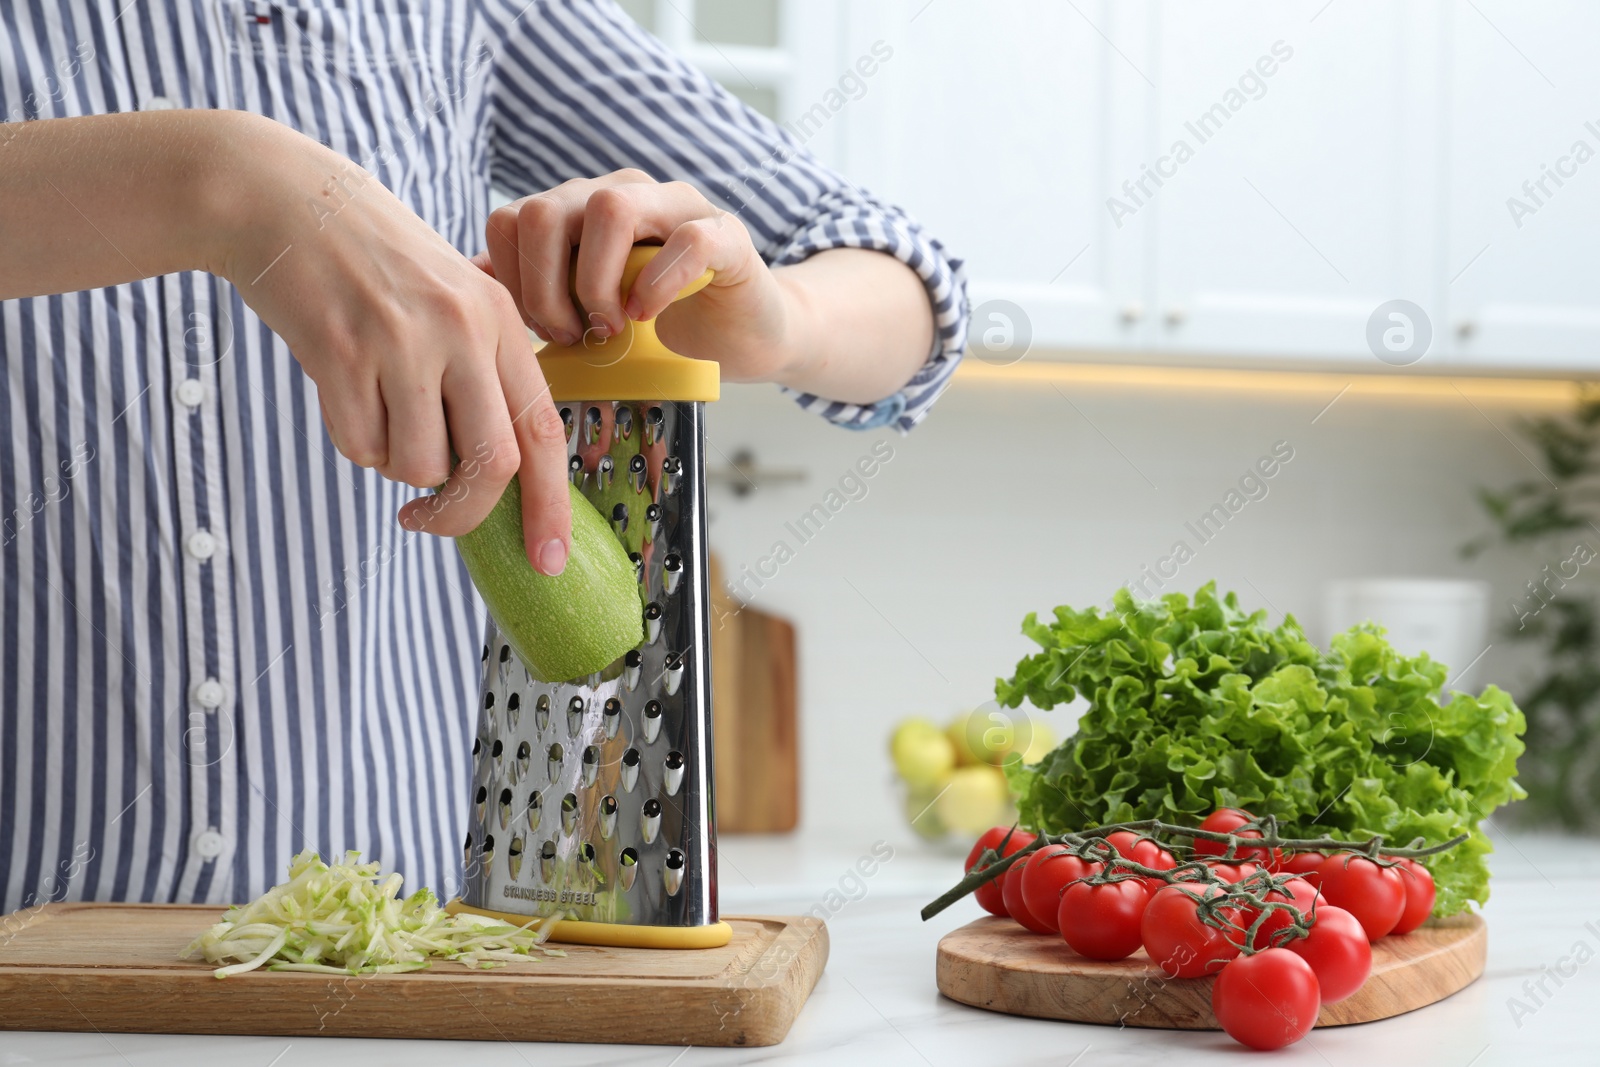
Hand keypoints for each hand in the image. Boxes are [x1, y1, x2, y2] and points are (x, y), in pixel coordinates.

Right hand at [205, 114, 570, 573]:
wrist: (283, 200)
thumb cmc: (373, 260)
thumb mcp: (452, 294)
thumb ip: (483, 371)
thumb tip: (500, 474)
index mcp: (501, 318)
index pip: (543, 429)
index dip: (551, 504)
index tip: (548, 559)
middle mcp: (462, 329)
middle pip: (489, 464)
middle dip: (461, 512)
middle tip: (428, 517)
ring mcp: (401, 341)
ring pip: (418, 464)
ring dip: (396, 464)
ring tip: (376, 409)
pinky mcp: (340, 354)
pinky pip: (361, 445)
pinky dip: (354, 440)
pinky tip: (343, 390)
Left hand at [477, 170, 803, 384]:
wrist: (743, 333)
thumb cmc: (662, 325)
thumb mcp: (586, 309)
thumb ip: (534, 288)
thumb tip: (469, 279)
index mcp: (580, 208)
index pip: (511, 219)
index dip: (514, 283)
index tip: (542, 332)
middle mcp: (623, 192)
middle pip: (545, 210)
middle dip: (545, 289)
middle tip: (573, 335)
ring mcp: (677, 207)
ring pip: (609, 207)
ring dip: (596, 283)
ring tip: (611, 327)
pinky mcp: (727, 235)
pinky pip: (687, 239)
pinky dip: (659, 282)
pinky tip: (650, 315)